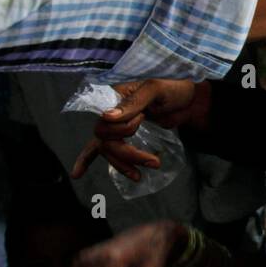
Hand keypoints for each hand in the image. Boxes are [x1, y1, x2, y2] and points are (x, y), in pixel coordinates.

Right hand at [70, 78, 205, 179]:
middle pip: (106, 140)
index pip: (104, 121)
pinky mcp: (123, 138)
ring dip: (122, 164)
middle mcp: (110, 112)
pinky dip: (87, 160)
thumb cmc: (172, 91)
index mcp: (113, 96)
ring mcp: (115, 126)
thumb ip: (133, 102)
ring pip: (107, 150)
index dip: (122, 128)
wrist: (188, 103)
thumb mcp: (155, 91)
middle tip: (153, 162)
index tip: (143, 118)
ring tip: (140, 176)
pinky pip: (102, 149)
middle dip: (128, 154)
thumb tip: (106, 117)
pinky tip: (77, 174)